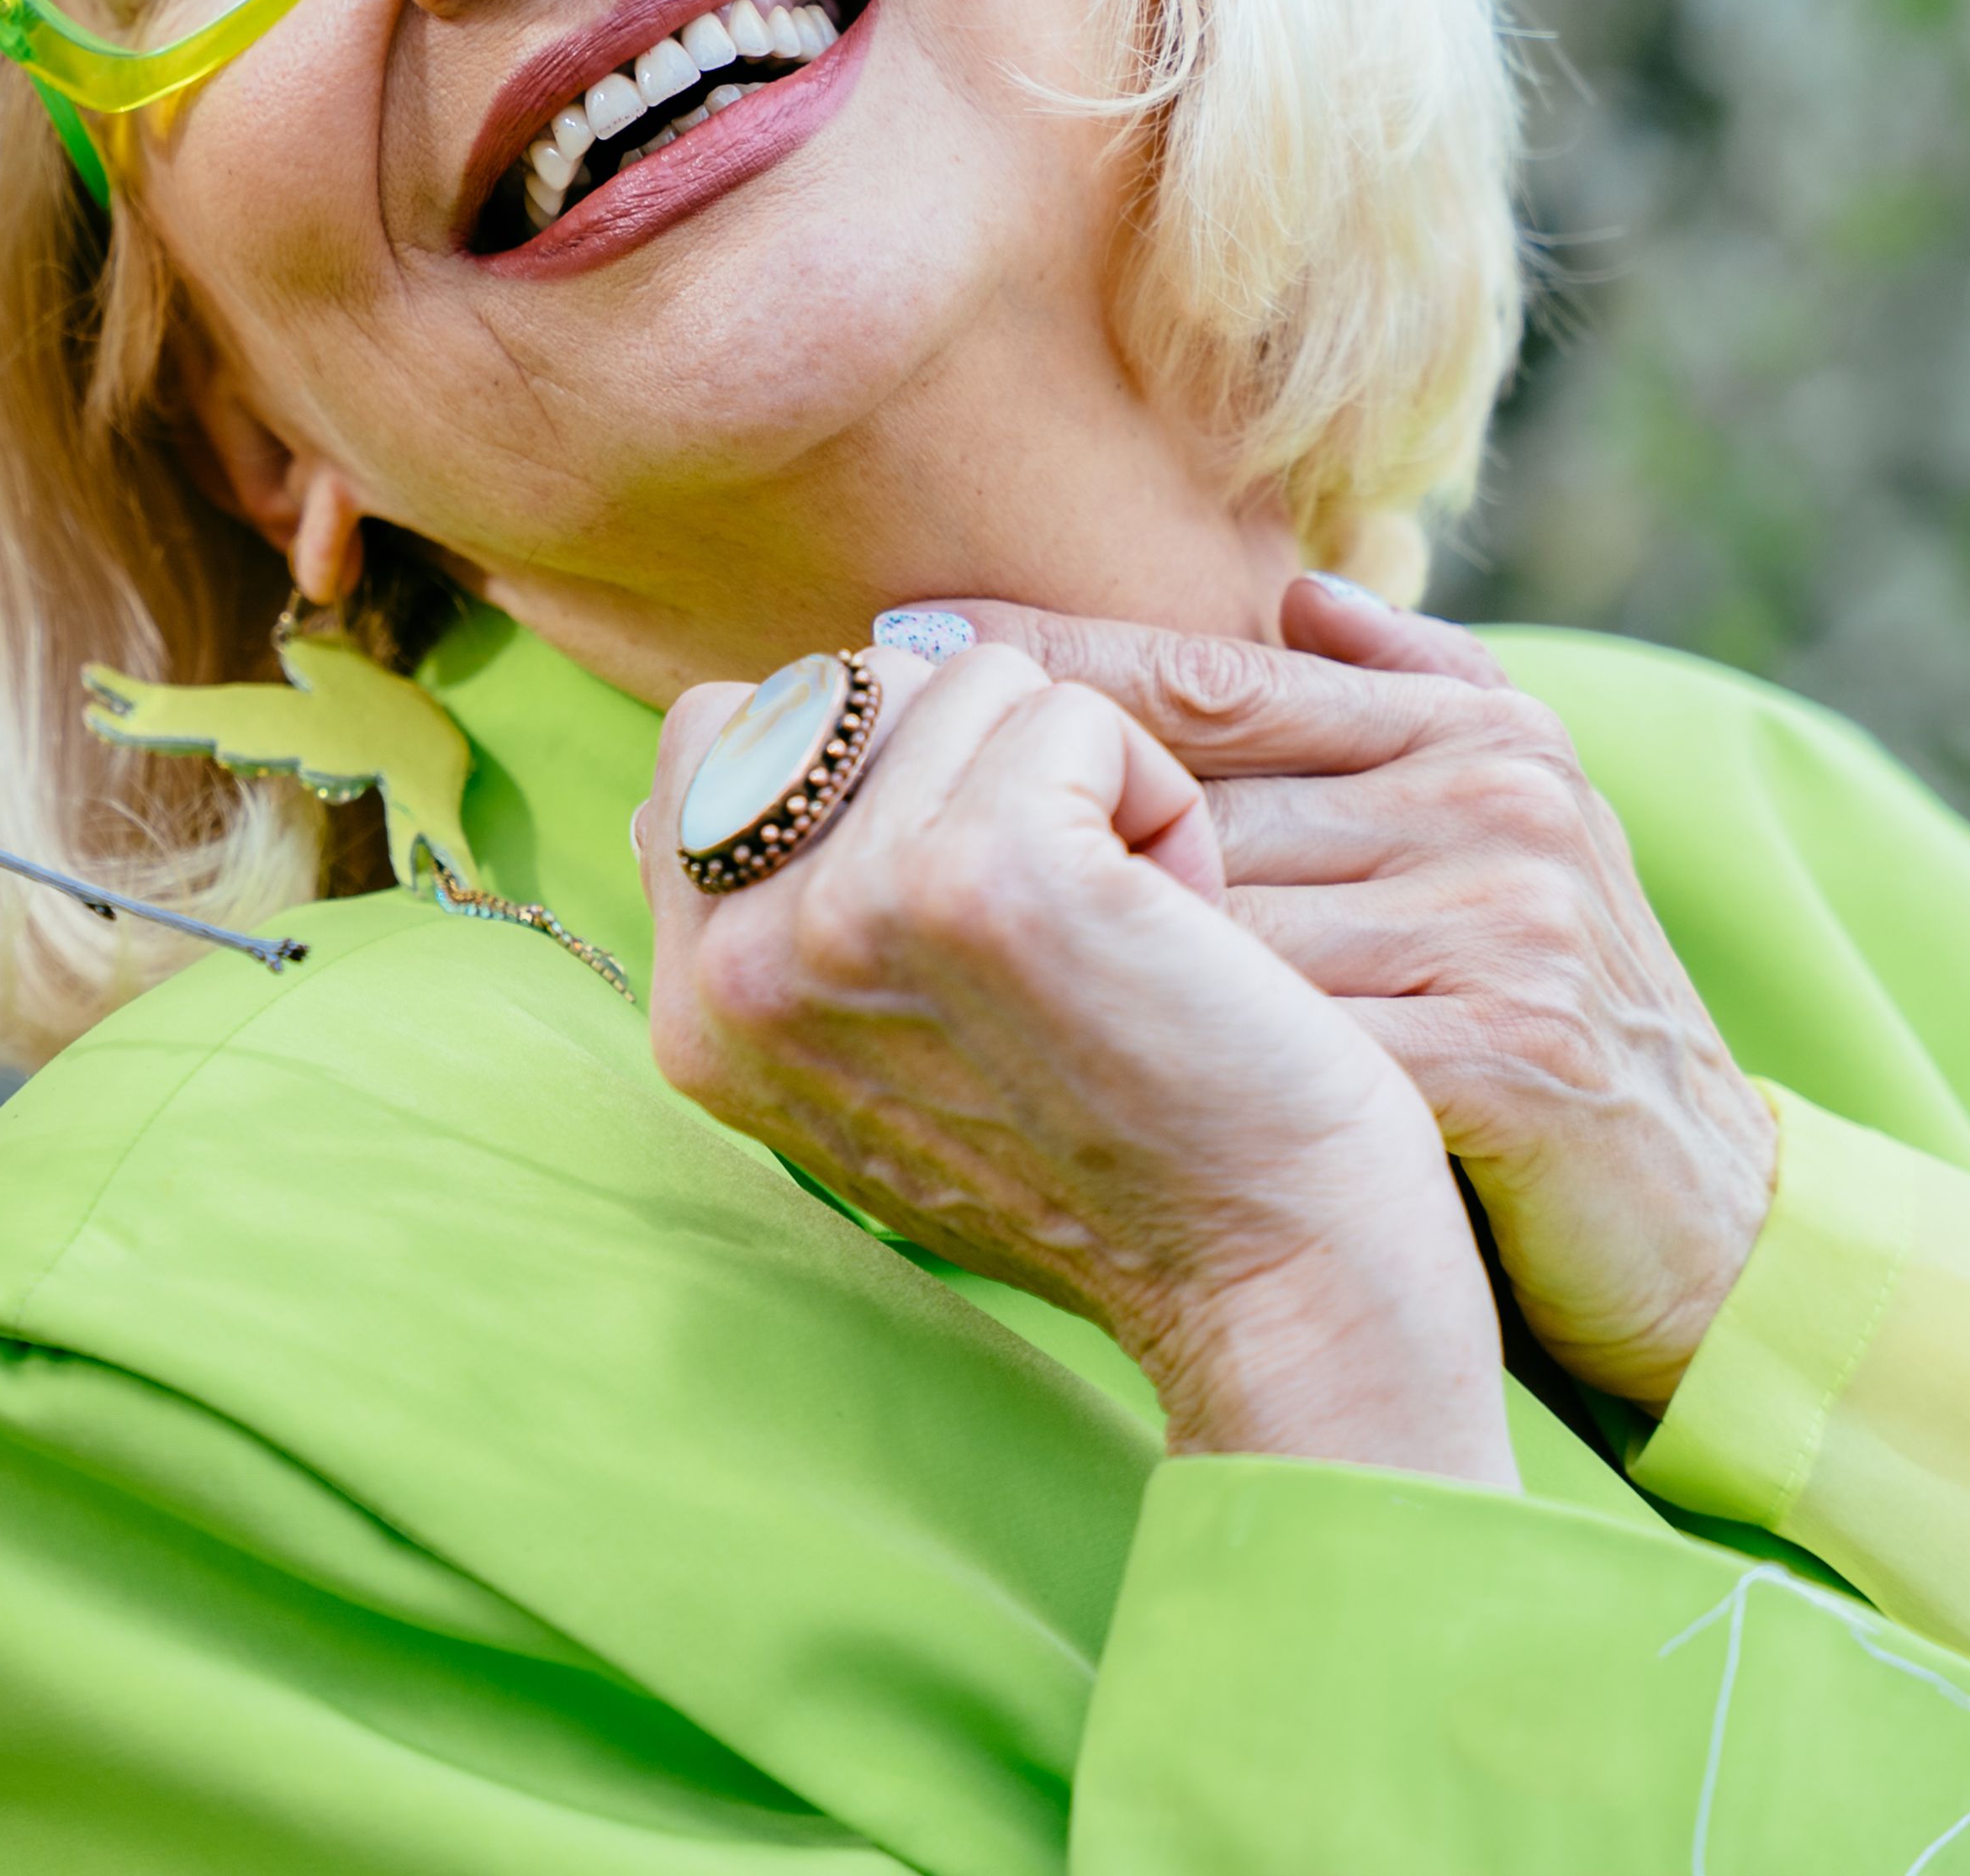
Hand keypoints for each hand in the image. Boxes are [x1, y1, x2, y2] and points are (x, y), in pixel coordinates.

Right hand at [634, 642, 1514, 1486]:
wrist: (1272, 1284)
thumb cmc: (1118, 1158)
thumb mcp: (890, 1051)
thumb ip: (796, 915)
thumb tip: (732, 722)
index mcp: (697, 1009)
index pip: (716, 733)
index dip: (874, 757)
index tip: (975, 884)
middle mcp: (735, 963)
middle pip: (853, 686)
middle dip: (990, 764)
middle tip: (1066, 930)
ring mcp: (846, 912)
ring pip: (971, 685)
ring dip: (1086, 783)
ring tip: (1125, 937)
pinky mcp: (981, 871)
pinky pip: (1071, 713)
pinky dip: (1156, 798)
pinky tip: (1176, 930)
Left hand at [898, 583, 1777, 1407]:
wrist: (1703, 1224)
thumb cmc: (1546, 1018)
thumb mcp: (1502, 829)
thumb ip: (1406, 695)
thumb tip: (1293, 591)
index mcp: (1475, 732)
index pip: (1217, 677)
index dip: (1046, 659)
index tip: (898, 644)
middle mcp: (1495, 802)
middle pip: (1194, 788)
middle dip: (1021, 803)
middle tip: (854, 798)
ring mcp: (1507, 926)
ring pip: (1218, 916)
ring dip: (1064, 941)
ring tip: (901, 931)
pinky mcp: (1509, 1059)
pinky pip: (1285, 1044)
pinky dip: (1164, 1060)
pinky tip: (1039, 1064)